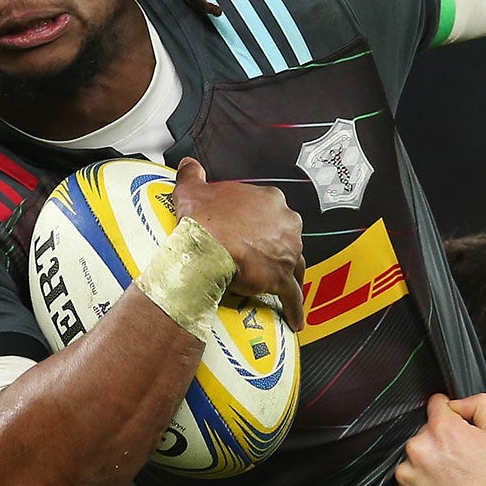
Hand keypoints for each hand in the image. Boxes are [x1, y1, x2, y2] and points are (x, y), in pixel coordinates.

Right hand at [173, 158, 306, 329]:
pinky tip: (297, 321)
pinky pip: (293, 296)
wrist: (206, 245)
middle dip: (281, 249)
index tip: (252, 234)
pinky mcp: (282, 277)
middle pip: (288, 238)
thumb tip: (188, 164)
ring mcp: (288, 251)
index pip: (272, 213)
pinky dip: (296, 308)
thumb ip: (193, 174)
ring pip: (295, 265)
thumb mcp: (193, 189)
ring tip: (284, 286)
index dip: (262, 225)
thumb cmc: (202, 218)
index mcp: (270, 200)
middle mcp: (286, 223)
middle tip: (265, 260)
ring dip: (291, 275)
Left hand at [393, 393, 485, 485]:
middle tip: (464, 462)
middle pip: (426, 431)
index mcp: (442, 428)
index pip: (437, 403)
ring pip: (417, 456)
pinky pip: (410, 479)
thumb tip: (458, 403)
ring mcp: (407, 473)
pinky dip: (422, 483)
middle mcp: (418, 447)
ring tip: (454, 481)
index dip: (452, 414)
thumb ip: (480, 405)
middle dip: (442, 441)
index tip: (460, 429)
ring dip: (430, 462)